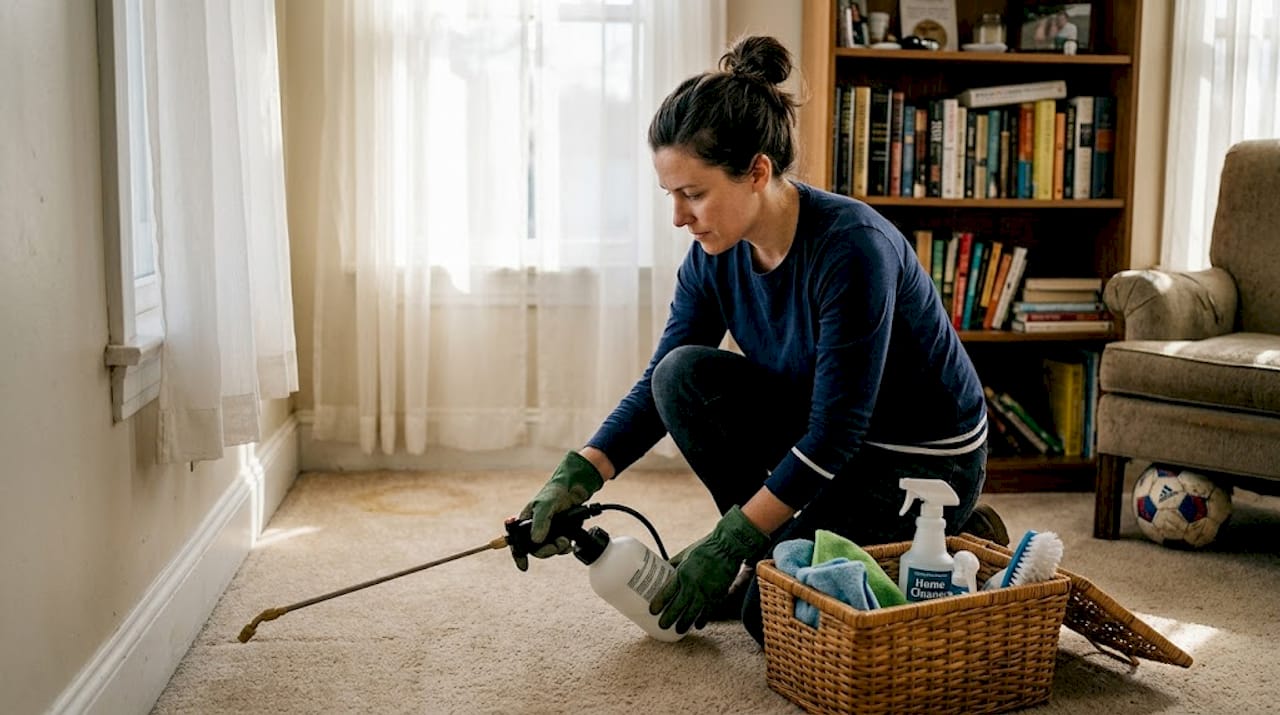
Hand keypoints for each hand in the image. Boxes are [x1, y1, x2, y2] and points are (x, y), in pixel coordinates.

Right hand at [511, 450, 603, 570]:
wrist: (575, 489)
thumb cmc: (555, 492)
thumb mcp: (545, 506)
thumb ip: (540, 523)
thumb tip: (536, 541)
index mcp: (526, 521)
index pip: (517, 541)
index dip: (519, 554)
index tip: (523, 565)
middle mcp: (536, 528)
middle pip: (536, 549)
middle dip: (547, 550)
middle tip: (556, 545)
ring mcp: (549, 531)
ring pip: (549, 549)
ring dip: (558, 549)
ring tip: (565, 541)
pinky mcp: (561, 533)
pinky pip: (560, 546)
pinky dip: (565, 546)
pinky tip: (569, 541)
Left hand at [649, 506, 768, 632]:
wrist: (727, 547)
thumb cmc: (705, 547)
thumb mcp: (685, 553)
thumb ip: (675, 564)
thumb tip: (662, 570)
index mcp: (682, 572)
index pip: (667, 592)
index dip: (659, 603)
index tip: (653, 611)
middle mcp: (693, 584)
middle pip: (678, 606)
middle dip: (669, 618)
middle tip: (663, 626)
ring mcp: (706, 591)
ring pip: (693, 612)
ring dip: (685, 623)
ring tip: (678, 630)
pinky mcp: (718, 594)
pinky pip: (709, 611)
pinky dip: (703, 619)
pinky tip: (698, 625)